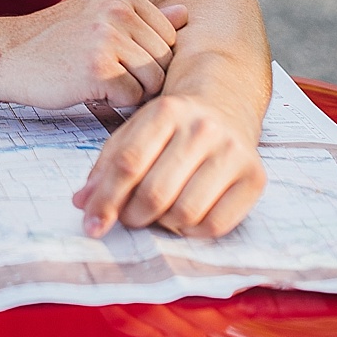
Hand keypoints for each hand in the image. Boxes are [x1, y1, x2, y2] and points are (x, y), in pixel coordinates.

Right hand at [0, 0, 189, 109]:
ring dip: (131, 91)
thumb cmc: (53, 39)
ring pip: (154, 80)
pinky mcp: (97, 67)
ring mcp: (108, 36)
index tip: (119, 60)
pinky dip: (114, 102)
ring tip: (100, 82)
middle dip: (143, 76)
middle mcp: (118, 9)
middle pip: (166, 59)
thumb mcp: (97, 15)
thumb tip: (186, 14)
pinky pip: (133, 97)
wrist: (5, 54)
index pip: (170, 37)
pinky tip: (89, 90)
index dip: (149, 58)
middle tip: (107, 75)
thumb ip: (143, 16)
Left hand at [72, 91, 265, 238]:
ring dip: (163, 224)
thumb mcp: (134, 131)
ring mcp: (233, 152)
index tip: (91, 224)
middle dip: (133, 216)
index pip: (129, 164)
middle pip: (156, 192)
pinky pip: (216, 225)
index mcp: (167, 111)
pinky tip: (185, 217)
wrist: (226, 104)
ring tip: (158, 214)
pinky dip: (193, 231)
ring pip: (186, 212)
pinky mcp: (255, 177)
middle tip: (128, 218)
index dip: (106, 199)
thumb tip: (81, 204)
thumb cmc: (172, 126)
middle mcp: (204, 128)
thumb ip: (106, 165)